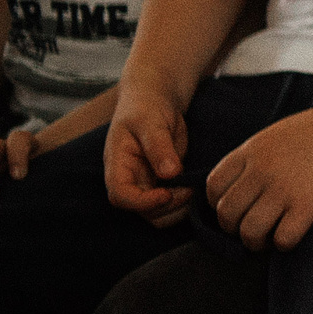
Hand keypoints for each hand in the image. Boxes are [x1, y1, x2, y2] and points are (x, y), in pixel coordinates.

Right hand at [105, 84, 193, 225]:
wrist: (157, 100)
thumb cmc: (147, 107)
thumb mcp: (151, 122)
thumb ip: (159, 147)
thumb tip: (170, 173)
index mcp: (117, 165)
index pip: (120, 196)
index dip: (142, 202)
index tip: (166, 194)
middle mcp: (129, 179)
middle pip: (141, 211)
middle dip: (166, 208)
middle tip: (188, 190)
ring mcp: (146, 183)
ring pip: (157, 213)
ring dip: (177, 209)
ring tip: (193, 188)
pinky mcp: (163, 183)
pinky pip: (170, 204)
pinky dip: (184, 202)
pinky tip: (195, 186)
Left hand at [205, 103, 312, 250]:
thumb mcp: (276, 134)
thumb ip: (253, 157)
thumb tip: (237, 186)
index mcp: (251, 151)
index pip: (213, 187)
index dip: (218, 204)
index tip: (237, 208)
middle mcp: (261, 171)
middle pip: (227, 213)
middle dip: (234, 228)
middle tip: (251, 229)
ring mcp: (284, 189)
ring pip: (250, 232)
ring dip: (255, 242)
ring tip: (268, 239)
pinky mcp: (309, 204)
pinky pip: (283, 238)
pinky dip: (284, 243)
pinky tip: (293, 234)